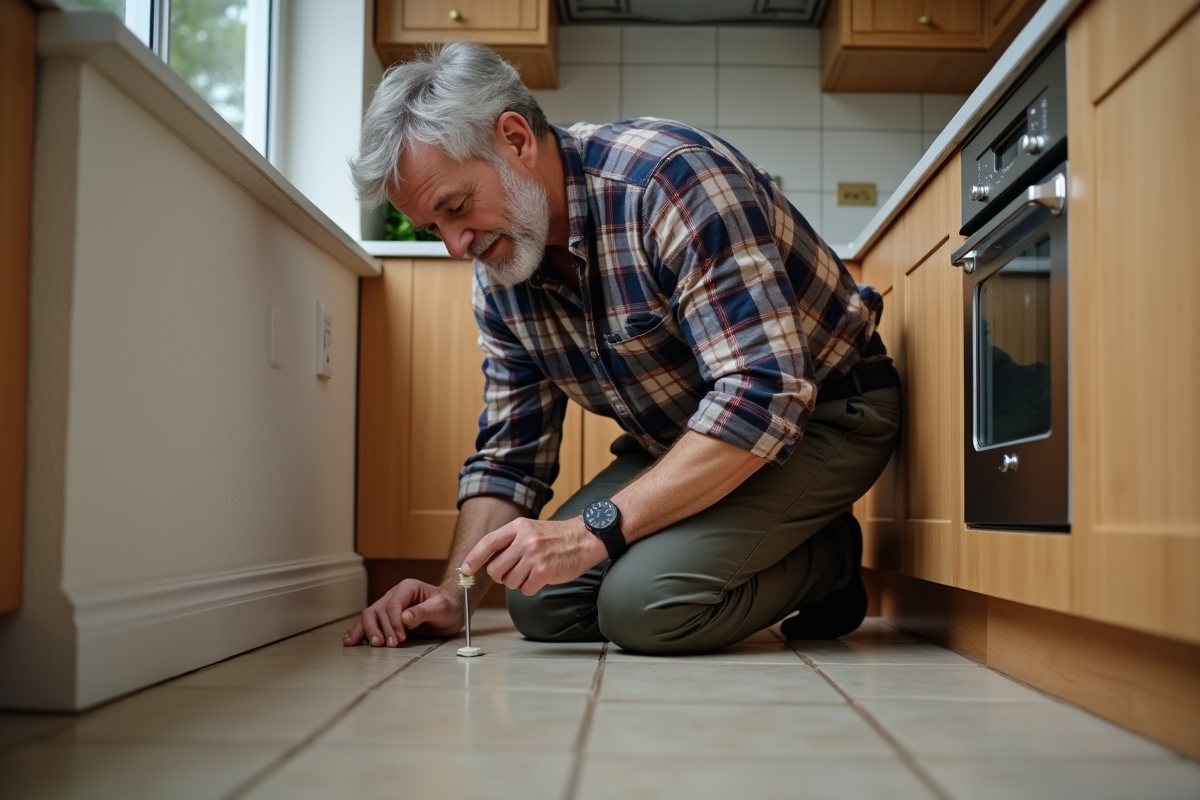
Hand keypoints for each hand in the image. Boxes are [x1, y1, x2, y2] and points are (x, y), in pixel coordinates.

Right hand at [343, 579, 461, 646]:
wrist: (452, 609)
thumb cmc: (449, 605)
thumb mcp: (442, 607)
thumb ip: (424, 611)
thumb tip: (405, 618)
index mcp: (407, 588)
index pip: (393, 604)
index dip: (393, 622)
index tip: (400, 638)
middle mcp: (395, 595)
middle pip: (377, 610)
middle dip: (379, 628)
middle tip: (387, 644)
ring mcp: (389, 606)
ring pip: (369, 616)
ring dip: (368, 631)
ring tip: (374, 645)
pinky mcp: (387, 618)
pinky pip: (370, 623)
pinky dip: (360, 631)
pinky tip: (351, 641)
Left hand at [462, 516, 606, 595]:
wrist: (585, 538)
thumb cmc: (556, 538)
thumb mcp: (530, 530)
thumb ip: (510, 542)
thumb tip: (486, 563)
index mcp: (518, 527)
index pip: (488, 542)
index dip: (474, 557)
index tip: (466, 569)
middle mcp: (525, 540)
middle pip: (495, 569)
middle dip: (501, 576)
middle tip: (514, 572)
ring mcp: (534, 555)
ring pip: (509, 582)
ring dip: (519, 582)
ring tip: (533, 571)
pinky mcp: (544, 571)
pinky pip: (525, 589)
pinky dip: (531, 587)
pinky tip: (542, 577)